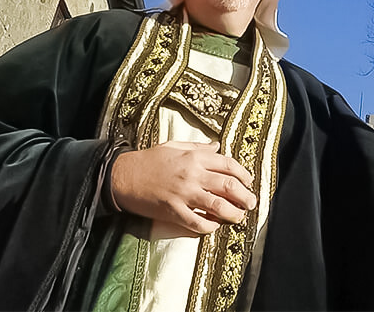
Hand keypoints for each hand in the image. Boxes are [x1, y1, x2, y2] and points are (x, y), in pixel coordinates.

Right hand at [110, 141, 257, 235]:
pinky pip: (197, 223)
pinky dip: (210, 226)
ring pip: (218, 206)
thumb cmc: (148, 160)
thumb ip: (198, 147)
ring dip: (234, 213)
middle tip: (251, 203)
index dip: (244, 174)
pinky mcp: (173, 211)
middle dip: (245, 196)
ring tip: (240, 216)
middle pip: (229, 186)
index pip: (228, 165)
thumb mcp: (174, 146)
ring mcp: (183, 194)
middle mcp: (192, 174)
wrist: (122, 176)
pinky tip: (215, 226)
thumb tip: (217, 147)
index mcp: (194, 157)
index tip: (249, 182)